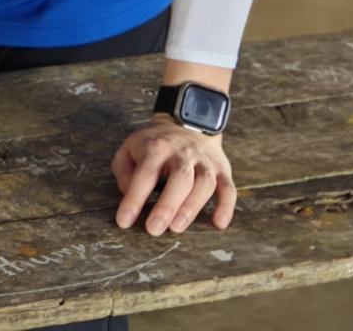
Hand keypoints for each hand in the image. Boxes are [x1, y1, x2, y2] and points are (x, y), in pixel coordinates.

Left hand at [112, 118, 237, 235]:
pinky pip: (228, 188)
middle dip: (167, 206)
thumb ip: (124, 172)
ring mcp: (204, 162)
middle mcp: (182, 154)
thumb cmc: (154, 144)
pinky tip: (218, 223)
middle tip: (154, 229)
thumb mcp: (129, 148)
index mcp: (156, 148)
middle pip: (179, 179)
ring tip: (176, 227)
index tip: (123, 221)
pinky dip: (226, 207)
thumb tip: (130, 196)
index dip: (134, 199)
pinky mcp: (222, 170)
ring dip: (192, 207)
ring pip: (204, 184)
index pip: (145, 174)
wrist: (186, 123)